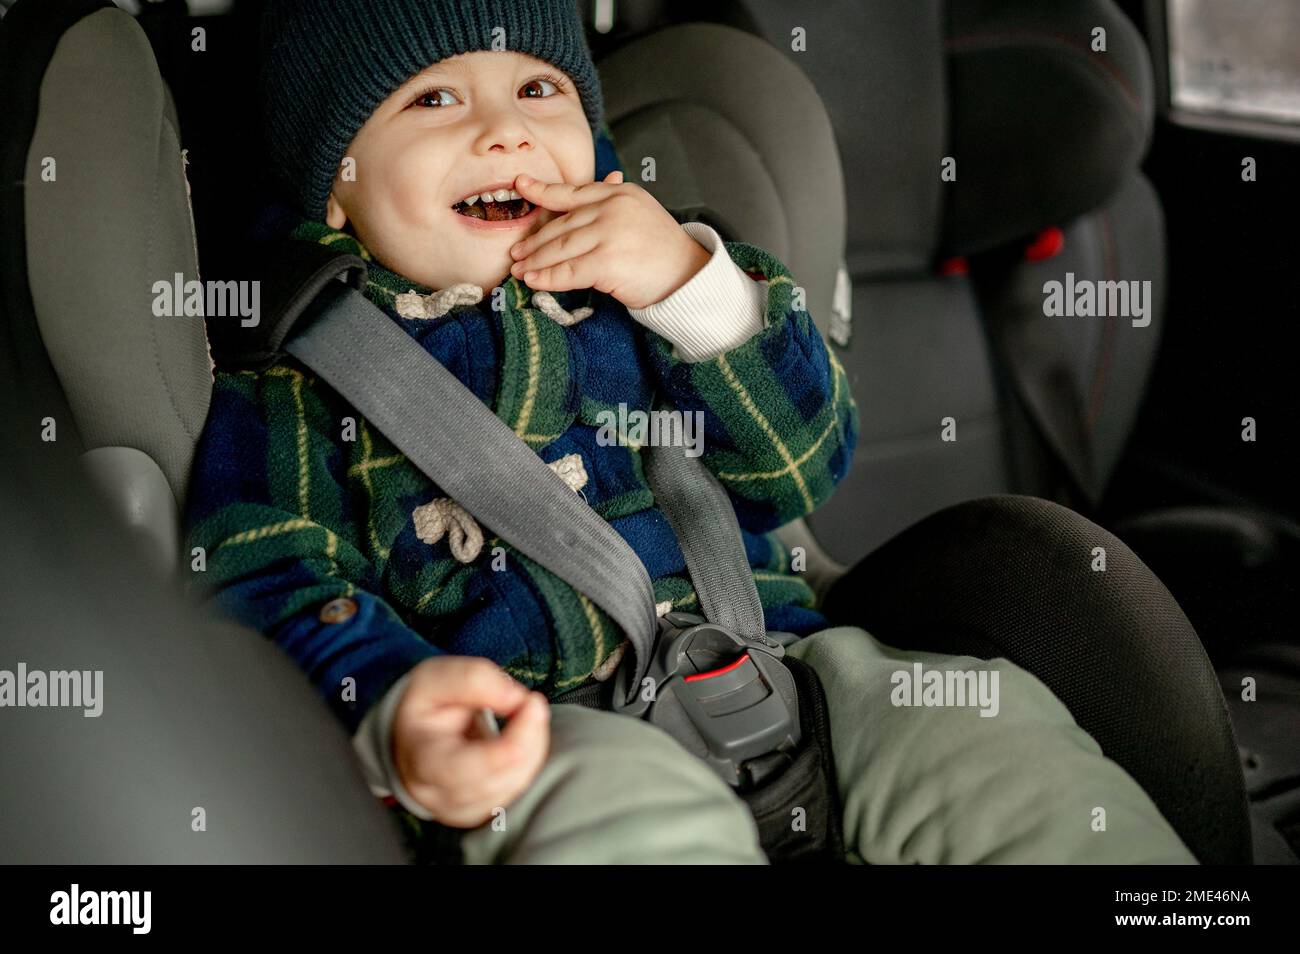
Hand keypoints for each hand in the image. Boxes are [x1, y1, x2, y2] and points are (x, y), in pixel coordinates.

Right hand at [390, 656, 549, 827]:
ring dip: (532, 745)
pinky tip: (522, 735)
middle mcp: (435, 792)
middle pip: (493, 780)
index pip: (460, 770)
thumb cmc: (427, 705)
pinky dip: (529, 758)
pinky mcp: (478, 811)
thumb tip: (515, 698)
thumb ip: (474, 680)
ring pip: (512, 785)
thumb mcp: (436, 677)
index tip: (529, 705)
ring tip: (526, 711)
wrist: (416, 733)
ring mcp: (456, 808)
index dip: (502, 748)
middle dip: (526, 739)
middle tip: (533, 702)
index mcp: (420, 758)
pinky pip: (517, 788)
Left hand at [508, 171, 711, 309]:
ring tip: (520, 270)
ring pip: (560, 248)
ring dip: (536, 261)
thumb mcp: (639, 213)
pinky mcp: (606, 262)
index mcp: (618, 193)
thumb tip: (583, 197)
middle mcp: (612, 208)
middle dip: (535, 242)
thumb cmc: (663, 250)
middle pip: (561, 225)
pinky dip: (548, 279)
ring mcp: (608, 234)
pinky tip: (534, 283)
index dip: (542, 190)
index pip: (573, 192)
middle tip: (517, 253)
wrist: (688, 275)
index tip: (520, 184)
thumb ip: (611, 203)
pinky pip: (568, 272)